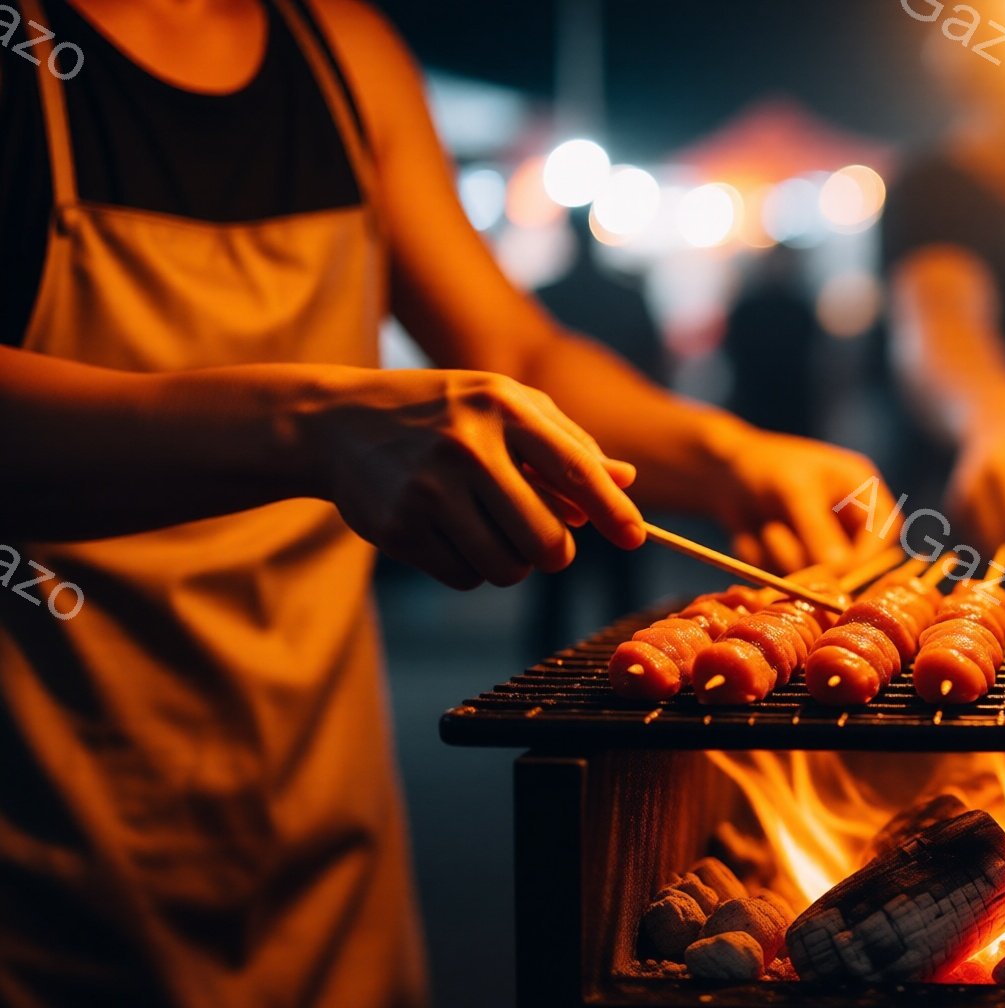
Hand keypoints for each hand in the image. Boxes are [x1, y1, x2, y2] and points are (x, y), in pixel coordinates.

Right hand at [306, 368, 645, 588]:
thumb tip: (626, 481)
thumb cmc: (443, 413)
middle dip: (554, 551)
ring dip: (511, 562)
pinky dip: (470, 568)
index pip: (576, 469)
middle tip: (545, 542)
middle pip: (546, 540)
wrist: (339, 423)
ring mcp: (429, 490)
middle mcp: (467, 447)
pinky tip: (451, 534)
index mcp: (504, 409)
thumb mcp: (504, 404)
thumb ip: (567, 442)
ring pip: (507, 568)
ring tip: (489, 529)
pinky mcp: (399, 528)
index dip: (613, 511)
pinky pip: (465, 577)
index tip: (636, 538)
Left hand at [709, 426, 895, 572]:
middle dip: (814, 558)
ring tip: (766, 526)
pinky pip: (789, 579)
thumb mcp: (793, 490)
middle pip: (855, 562)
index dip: (867, 555)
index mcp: (863, 492)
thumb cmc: (765, 465)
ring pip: (817, 576)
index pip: (884, 531)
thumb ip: (818, 529)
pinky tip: (755, 535)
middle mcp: (850, 522)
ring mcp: (825, 545)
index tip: (839, 569)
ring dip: (783, 557)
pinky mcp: (798, 563)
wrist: (722, 471)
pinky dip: (767, 561)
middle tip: (778, 538)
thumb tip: (840, 569)